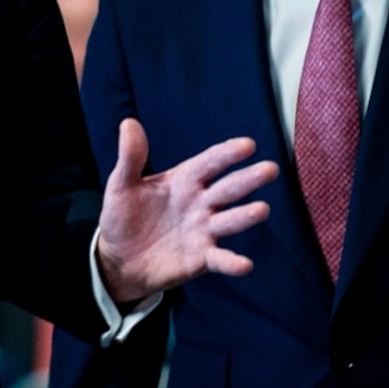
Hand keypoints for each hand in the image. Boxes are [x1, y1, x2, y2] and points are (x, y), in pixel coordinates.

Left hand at [93, 118, 279, 305]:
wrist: (118, 259)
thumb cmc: (123, 216)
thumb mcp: (122, 185)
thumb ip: (130, 158)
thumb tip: (129, 123)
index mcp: (184, 180)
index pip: (209, 163)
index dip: (226, 154)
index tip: (247, 145)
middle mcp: (200, 203)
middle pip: (227, 189)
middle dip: (248, 179)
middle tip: (270, 169)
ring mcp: (203, 231)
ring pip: (229, 221)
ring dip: (245, 216)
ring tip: (262, 210)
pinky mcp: (201, 258)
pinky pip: (220, 259)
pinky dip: (232, 262)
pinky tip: (245, 264)